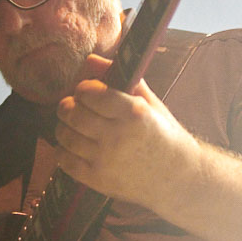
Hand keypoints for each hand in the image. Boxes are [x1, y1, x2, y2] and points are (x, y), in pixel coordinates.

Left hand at [53, 54, 199, 212]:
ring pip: (64, 136)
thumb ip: (121, 78)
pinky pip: (65, 161)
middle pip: (72, 113)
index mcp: (134, 112)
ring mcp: (106, 160)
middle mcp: (118, 136)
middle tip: (74, 107)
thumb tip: (90, 60)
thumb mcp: (150, 103)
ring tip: (74, 126)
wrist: (178, 177)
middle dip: (69, 105)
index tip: (87, 92)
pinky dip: (63, 151)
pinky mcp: (98, 180)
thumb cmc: (164, 136)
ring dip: (64, 127)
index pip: (89, 92)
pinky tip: (73, 146)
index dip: (83, 89)